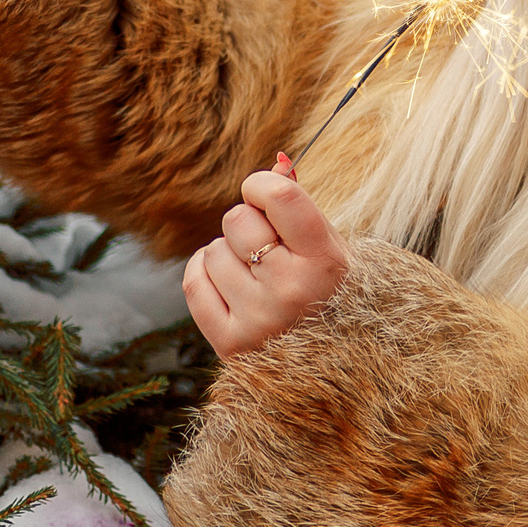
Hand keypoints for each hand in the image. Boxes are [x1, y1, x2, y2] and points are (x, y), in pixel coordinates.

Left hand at [184, 154, 350, 359]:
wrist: (334, 363)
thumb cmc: (327, 290)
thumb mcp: (328, 245)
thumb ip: (299, 206)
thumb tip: (276, 163)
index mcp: (325, 262)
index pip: (280, 196)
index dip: (261, 185)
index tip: (263, 194)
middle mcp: (293, 291)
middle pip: (237, 220)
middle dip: (246, 224)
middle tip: (265, 244)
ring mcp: (260, 320)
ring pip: (213, 251)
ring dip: (228, 254)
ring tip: (254, 273)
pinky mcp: (232, 343)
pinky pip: (194, 283)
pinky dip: (204, 273)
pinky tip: (226, 280)